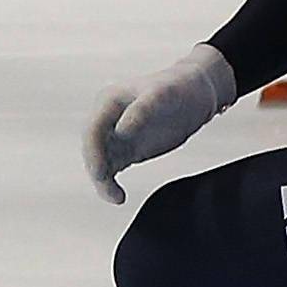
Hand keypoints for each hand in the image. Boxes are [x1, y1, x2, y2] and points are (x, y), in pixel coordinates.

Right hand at [83, 42, 234, 202]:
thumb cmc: (177, 88)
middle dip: (96, 169)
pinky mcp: (126, 149)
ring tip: (117, 198)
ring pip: (99, 161)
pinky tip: (118, 196)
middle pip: (92, 147)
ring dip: (102, 180)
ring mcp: (116, 134)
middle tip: (110, 190)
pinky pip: (111, 168)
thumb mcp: (162, 96)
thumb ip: (141, 111)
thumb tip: (120, 131)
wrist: (194, 94)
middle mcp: (107, 118)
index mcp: (109, 101)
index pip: (92, 129)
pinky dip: (110, 183)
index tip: (100, 173)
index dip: (93, 151)